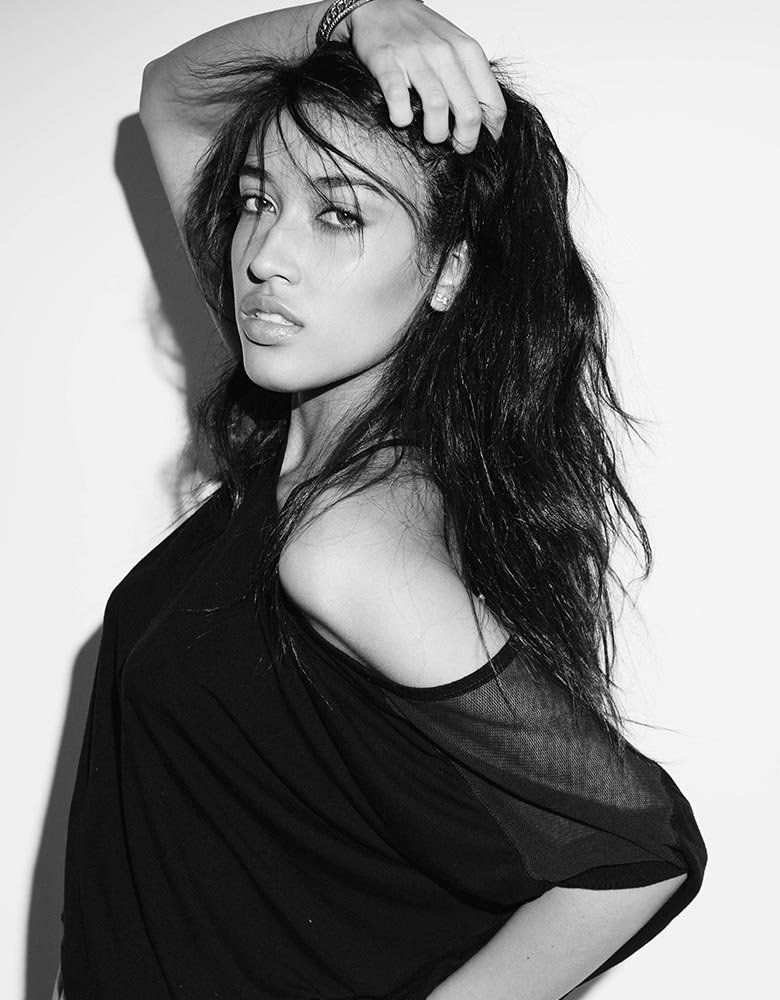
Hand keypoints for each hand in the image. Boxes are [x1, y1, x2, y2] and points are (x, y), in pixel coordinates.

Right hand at [333, 0, 506, 153]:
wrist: (381, 4)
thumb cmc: (419, 33)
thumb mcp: (456, 48)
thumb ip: (470, 79)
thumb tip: (482, 122)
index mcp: (468, 52)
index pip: (493, 103)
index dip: (490, 133)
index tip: (481, 143)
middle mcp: (446, 53)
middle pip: (469, 113)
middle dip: (465, 142)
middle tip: (456, 148)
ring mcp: (416, 57)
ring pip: (437, 108)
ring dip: (435, 134)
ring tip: (430, 135)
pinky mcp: (387, 62)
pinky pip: (399, 101)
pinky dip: (401, 118)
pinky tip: (401, 118)